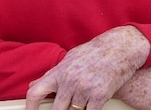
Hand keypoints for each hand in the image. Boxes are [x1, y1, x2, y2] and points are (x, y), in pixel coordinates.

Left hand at [26, 26, 150, 109]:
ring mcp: (84, 89)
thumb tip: (35, 85)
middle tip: (64, 108)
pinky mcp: (99, 96)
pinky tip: (91, 106)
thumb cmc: (96, 51)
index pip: (35, 92)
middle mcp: (70, 81)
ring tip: (82, 100)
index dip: (30, 107)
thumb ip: (53, 73)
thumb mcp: (71, 57)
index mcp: (60, 71)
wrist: (121, 47)